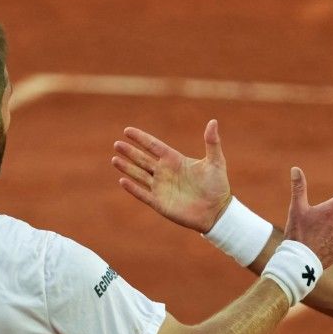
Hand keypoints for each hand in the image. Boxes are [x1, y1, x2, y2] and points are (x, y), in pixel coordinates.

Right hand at [113, 119, 231, 232]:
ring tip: (114, 159)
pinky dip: (132, 188)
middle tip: (117, 144)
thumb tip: (213, 121)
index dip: (141, 138)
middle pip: (142, 159)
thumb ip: (212, 142)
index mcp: (175, 160)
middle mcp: (165, 172)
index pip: (153, 146)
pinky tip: (122, 180)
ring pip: (139, 175)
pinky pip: (142, 194)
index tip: (127, 130)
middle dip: (130, 152)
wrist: (216, 212)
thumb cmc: (218, 186)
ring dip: (127, 167)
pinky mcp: (160, 203)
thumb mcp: (216, 162)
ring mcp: (161, 188)